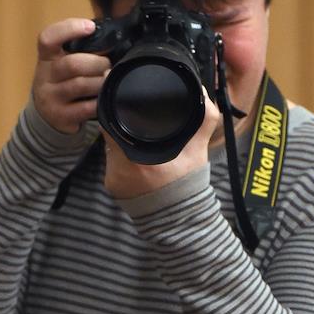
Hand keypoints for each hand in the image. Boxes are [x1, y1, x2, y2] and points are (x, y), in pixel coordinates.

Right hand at [32, 18, 109, 133]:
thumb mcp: (60, 62)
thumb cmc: (61, 82)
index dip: (69, 29)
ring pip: (81, 85)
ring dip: (101, 81)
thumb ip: (77, 50)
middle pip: (72, 64)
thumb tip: (109, 39)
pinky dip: (100, 101)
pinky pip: (86, 107)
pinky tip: (104, 97)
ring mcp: (51, 98)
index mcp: (46, 58)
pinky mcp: (62, 116)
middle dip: (97, 63)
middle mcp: (45, 77)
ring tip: (107, 79)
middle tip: (107, 64)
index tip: (90, 27)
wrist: (47, 115)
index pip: (48, 38)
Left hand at [103, 89, 220, 199]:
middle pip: (110, 134)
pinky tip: (134, 158)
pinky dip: (121, 158)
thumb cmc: (187, 186)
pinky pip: (112, 163)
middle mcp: (119, 169)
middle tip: (133, 120)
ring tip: (137, 141)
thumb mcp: (198, 151)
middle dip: (121, 125)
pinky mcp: (111, 186)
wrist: (180, 219)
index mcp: (138, 160)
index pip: (112, 123)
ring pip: (110, 149)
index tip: (121, 100)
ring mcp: (112, 179)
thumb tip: (202, 94)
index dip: (115, 109)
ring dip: (120, 142)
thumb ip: (203, 121)